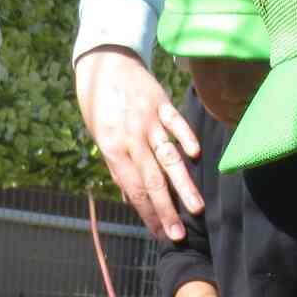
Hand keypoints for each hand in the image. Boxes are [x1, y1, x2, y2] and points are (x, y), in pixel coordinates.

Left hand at [76, 46, 201, 239]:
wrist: (104, 61)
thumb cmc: (100, 104)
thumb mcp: (101, 138)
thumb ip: (118, 168)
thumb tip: (131, 200)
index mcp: (113, 149)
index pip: (134, 189)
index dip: (147, 214)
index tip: (159, 235)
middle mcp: (131, 137)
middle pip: (153, 180)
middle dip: (166, 210)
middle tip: (178, 235)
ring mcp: (148, 120)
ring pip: (168, 157)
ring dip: (183, 185)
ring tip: (197, 208)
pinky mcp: (162, 103)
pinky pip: (176, 123)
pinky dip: (186, 138)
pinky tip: (197, 156)